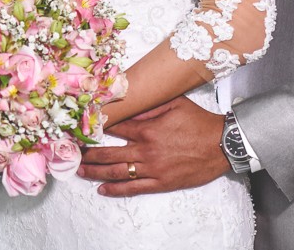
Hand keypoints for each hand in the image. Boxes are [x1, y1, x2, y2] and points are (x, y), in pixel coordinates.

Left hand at [77, 96, 228, 195]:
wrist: (222, 144)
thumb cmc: (199, 122)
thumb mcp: (175, 103)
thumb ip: (149, 105)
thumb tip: (128, 104)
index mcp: (147, 129)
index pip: (115, 128)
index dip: (96, 127)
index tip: (81, 128)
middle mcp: (146, 150)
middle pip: (109, 153)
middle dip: (88, 153)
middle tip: (72, 153)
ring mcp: (152, 169)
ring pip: (117, 172)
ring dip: (95, 172)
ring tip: (79, 171)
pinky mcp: (161, 183)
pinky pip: (133, 188)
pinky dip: (115, 190)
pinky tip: (102, 189)